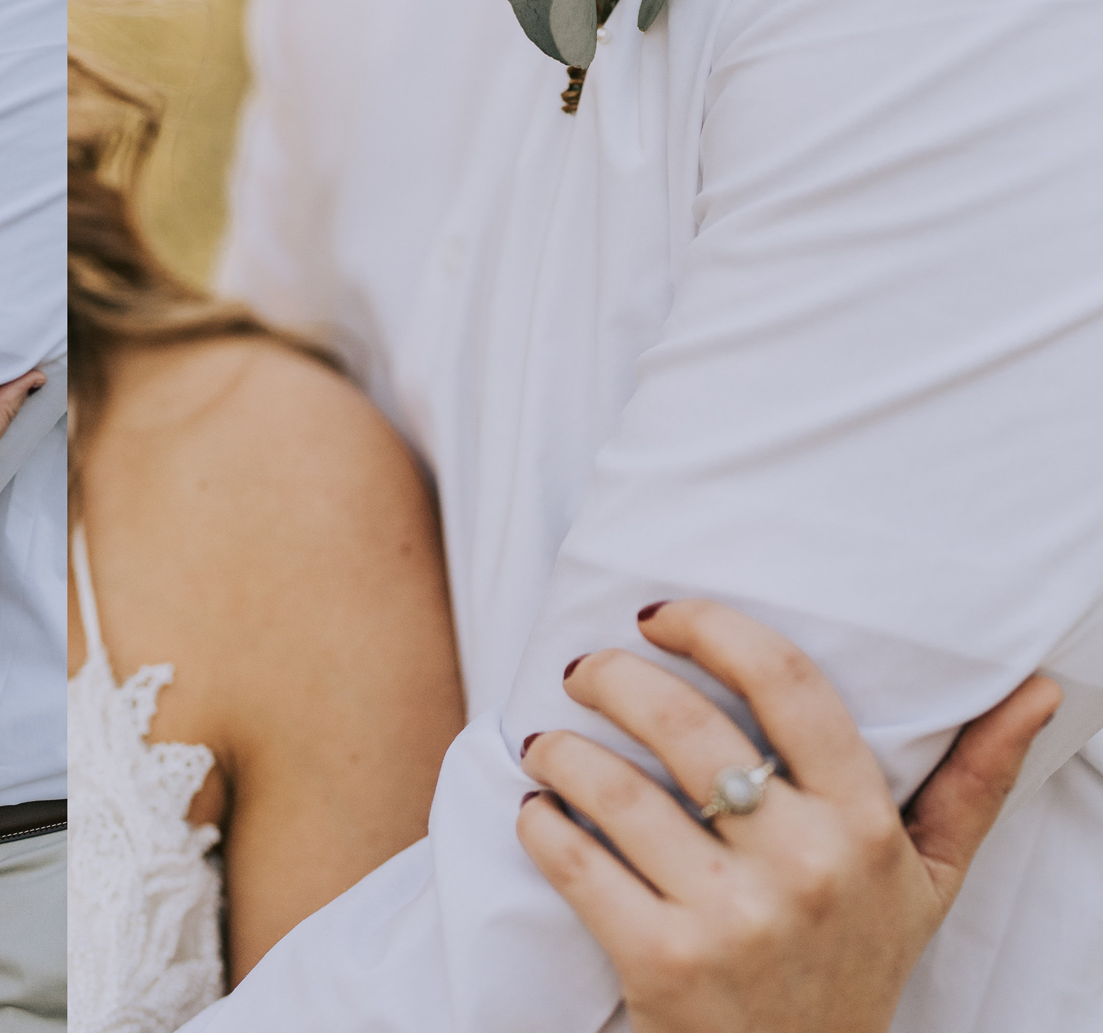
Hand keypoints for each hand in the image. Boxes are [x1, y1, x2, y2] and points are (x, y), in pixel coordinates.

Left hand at [517, 599, 1060, 1032]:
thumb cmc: (855, 961)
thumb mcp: (928, 881)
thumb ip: (973, 783)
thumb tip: (1039, 689)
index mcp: (865, 829)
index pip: (788, 684)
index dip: (712, 627)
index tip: (658, 614)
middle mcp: (804, 867)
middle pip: (685, 724)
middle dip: (613, 677)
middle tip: (583, 672)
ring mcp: (731, 918)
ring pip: (614, 788)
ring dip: (562, 750)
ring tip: (549, 743)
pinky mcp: (662, 963)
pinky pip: (575, 860)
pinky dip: (541, 823)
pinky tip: (538, 809)